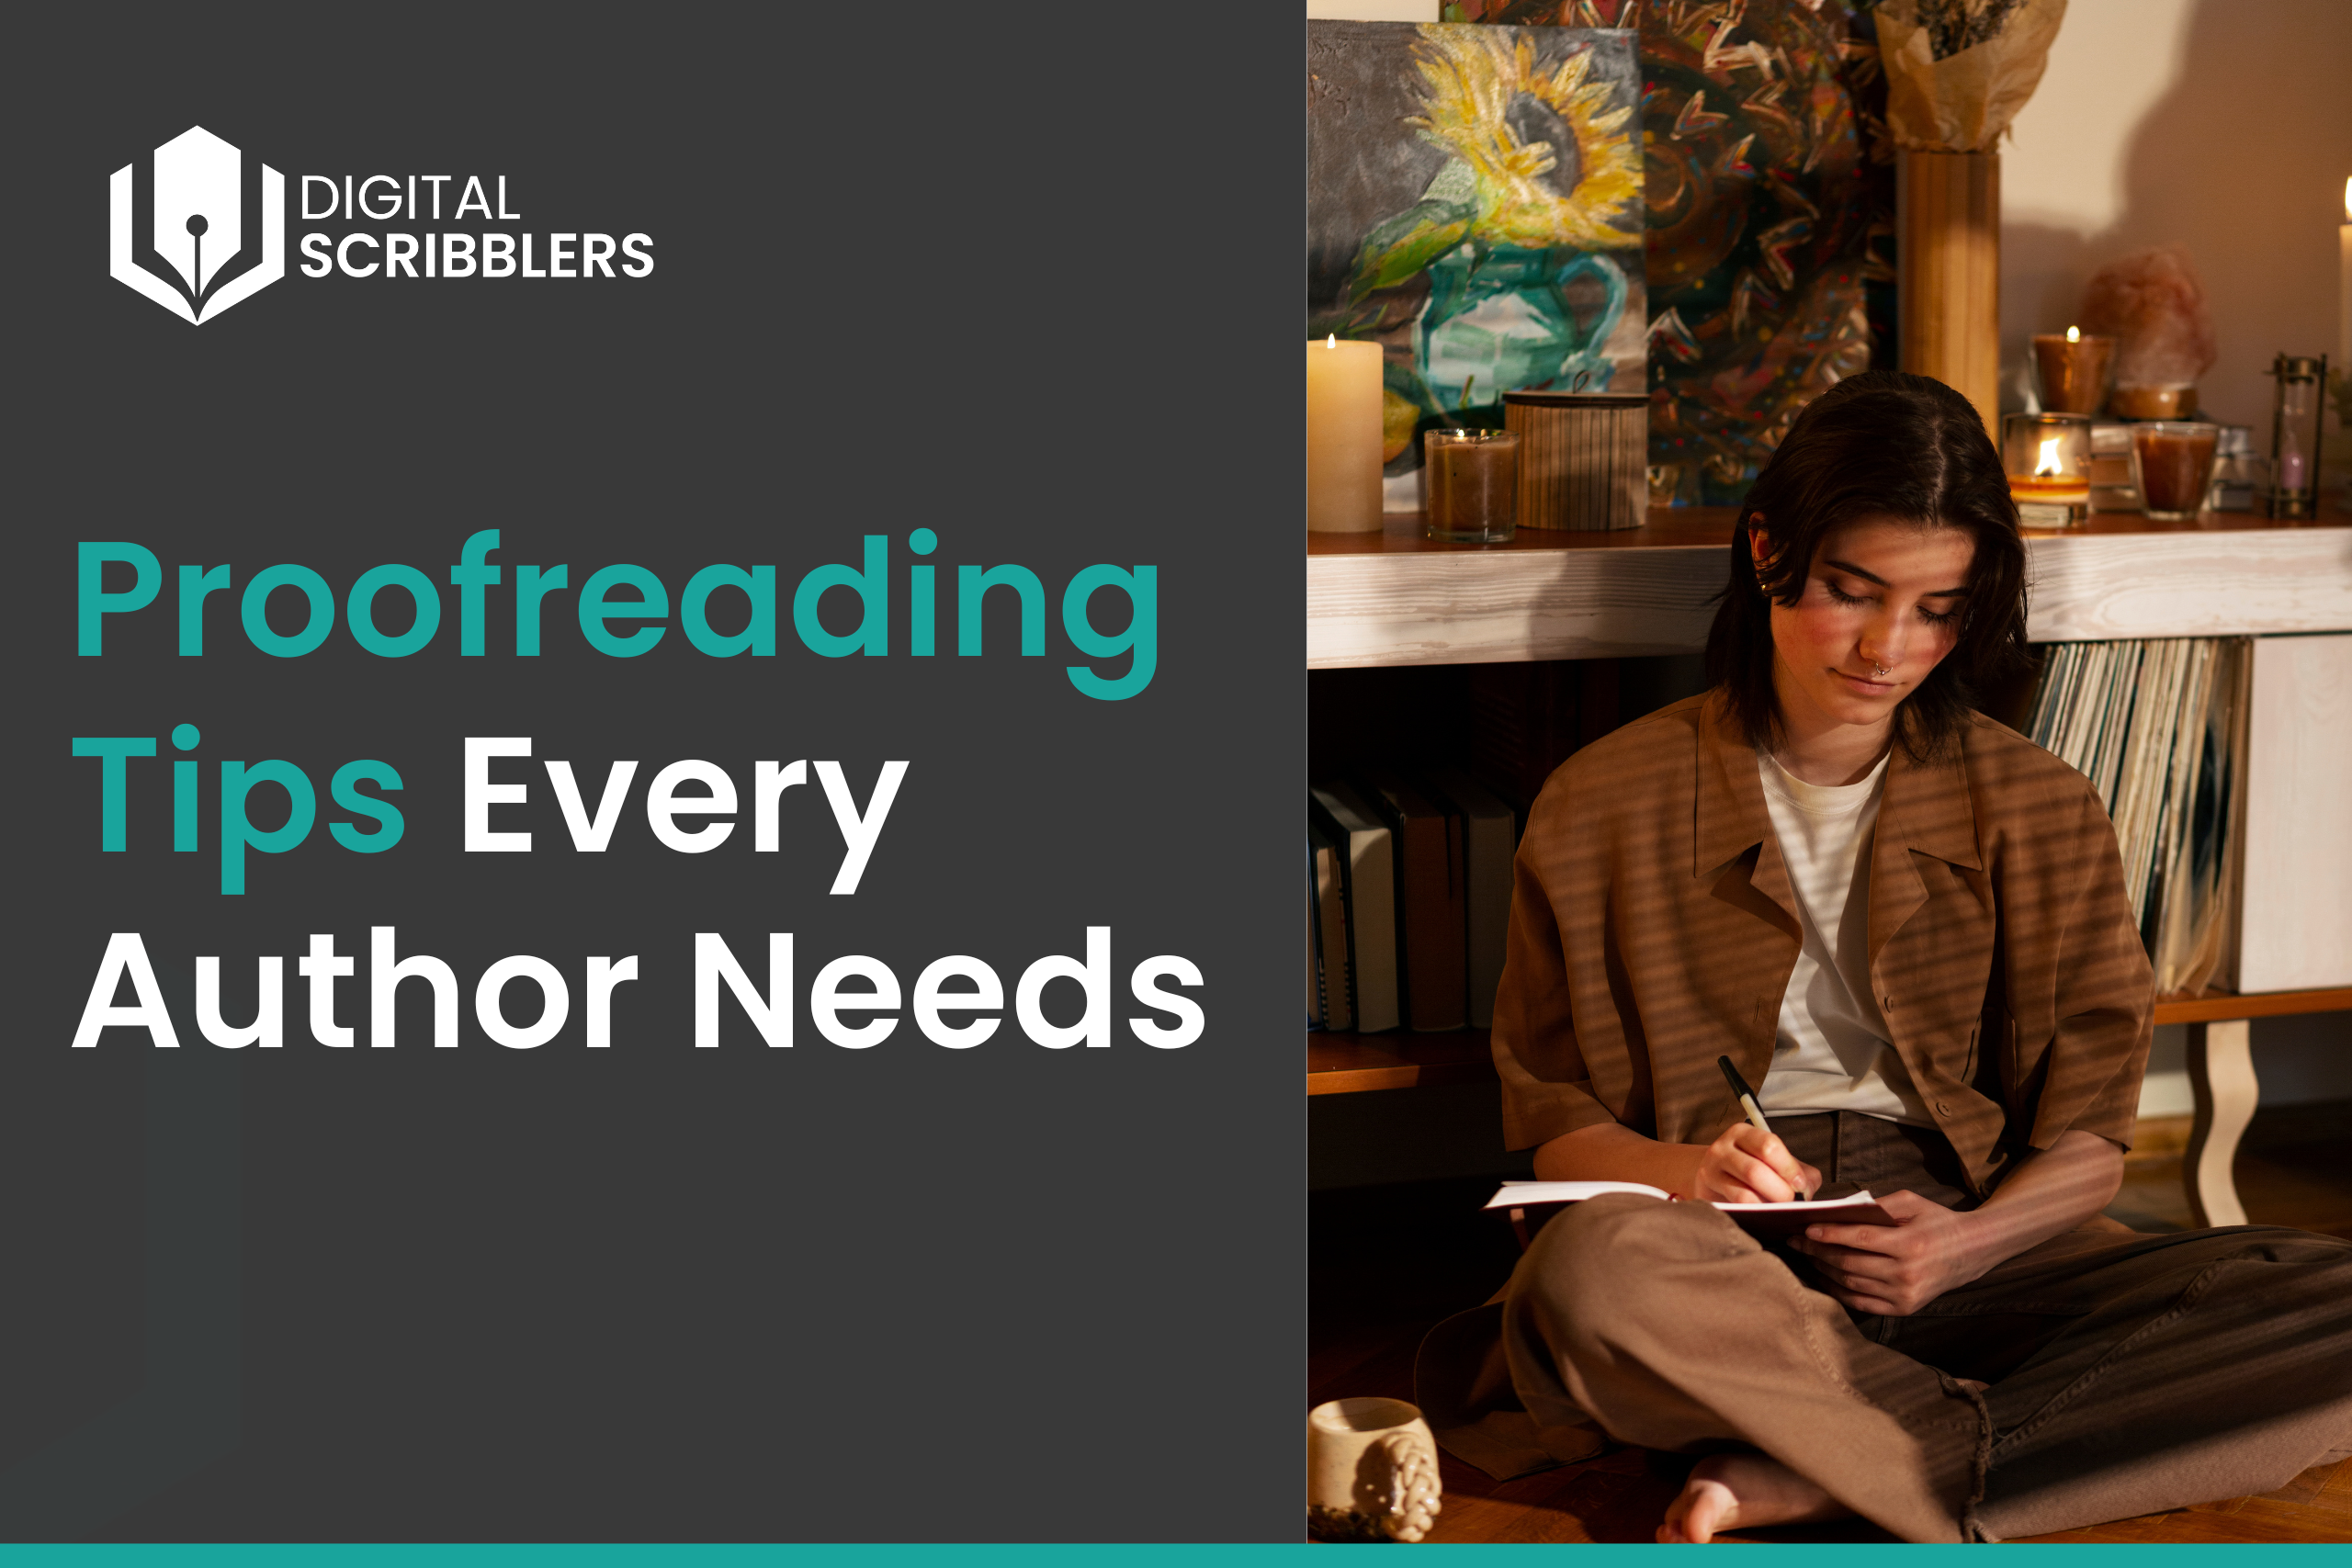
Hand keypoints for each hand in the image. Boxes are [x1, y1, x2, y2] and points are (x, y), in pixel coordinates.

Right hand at [1692, 1123, 1820, 1205]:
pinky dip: (1753, 1213)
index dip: (1789, 1168)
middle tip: (1789, 1202)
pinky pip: (1734, 1208)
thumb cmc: (1751, 1166)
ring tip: (1775, 1209)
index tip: (1800, 1185)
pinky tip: (1760, 1213)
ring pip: (1743, 1194)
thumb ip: (1799, 1171)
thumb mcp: (1774, 1161)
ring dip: (1766, 1206)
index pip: (1769, 1146)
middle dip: (1780, 1192)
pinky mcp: (1706, 1193)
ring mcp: (1710, 1170)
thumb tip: (1807, 1190)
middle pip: (1755, 1171)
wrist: (1713, 1173)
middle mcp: (1723, 1148)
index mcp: (1744, 1134)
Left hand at [1787, 1189, 1990, 1315]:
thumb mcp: (1911, 1202)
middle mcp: (1907, 1274)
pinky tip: (1823, 1277)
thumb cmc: (1937, 1221)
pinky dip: (1838, 1291)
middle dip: (1817, 1252)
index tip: (1805, 1229)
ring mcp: (1905, 1295)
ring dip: (1823, 1270)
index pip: (1859, 1239)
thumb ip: (1875, 1206)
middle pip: (1849, 1263)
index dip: (1828, 1234)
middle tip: (1796, 1241)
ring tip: (1806, 1256)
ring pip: (1851, 1284)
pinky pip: (1861, 1303)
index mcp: (1910, 1244)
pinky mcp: (1904, 1308)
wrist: (1972, 1251)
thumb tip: (1836, 1211)